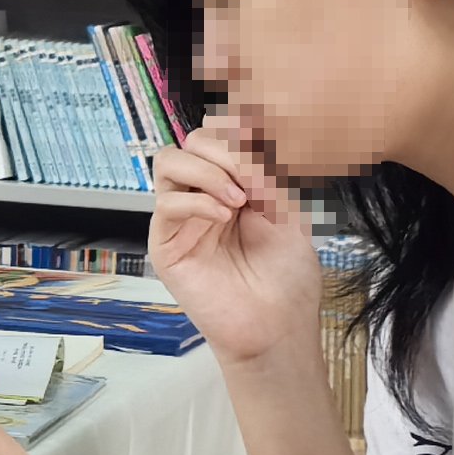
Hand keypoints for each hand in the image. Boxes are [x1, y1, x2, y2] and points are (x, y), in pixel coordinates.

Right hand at [146, 109, 322, 370]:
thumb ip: (263, 171)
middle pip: (191, 142)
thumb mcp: (286, 210)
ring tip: (239, 198)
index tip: (264, 145)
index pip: (217, 136)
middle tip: (254, 178)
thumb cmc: (287, 276)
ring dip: (208, 170)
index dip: (236, 129)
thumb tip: (240, 139)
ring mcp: (182, 219)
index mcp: (233, 186)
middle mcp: (203, 197)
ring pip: (169, 162)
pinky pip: (167, 203)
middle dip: (224, 148)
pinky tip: (226, 217)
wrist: (278, 325)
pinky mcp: (166, 244)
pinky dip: (198, 201)